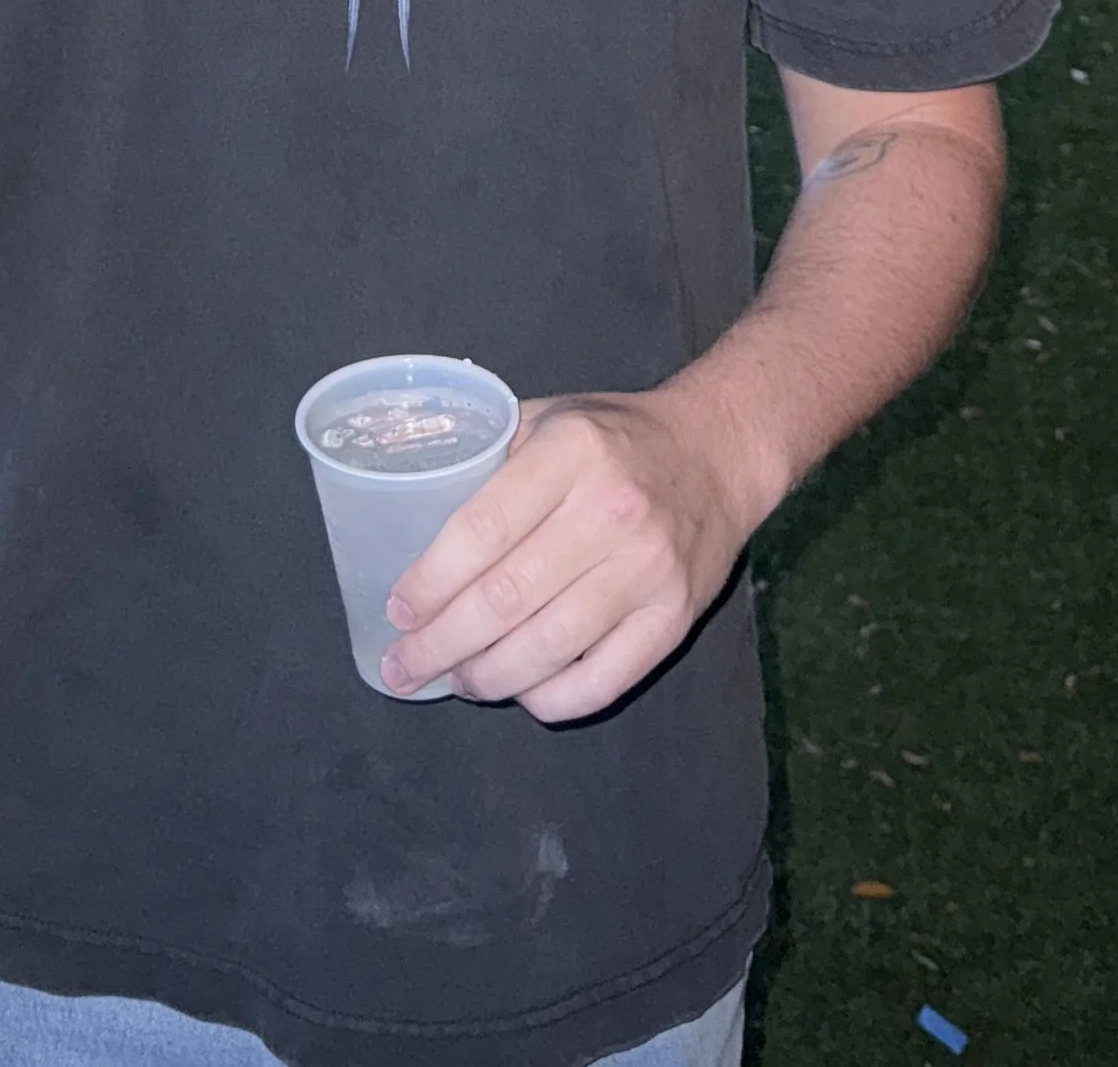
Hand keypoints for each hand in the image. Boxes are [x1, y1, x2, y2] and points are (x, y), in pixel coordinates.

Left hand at [378, 385, 773, 723]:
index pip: (482, 529)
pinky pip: (600, 682)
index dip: (432, 580)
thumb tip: (414, 519)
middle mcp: (611, 511)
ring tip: (454, 680)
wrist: (718, 454)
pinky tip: (520, 691)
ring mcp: (648, 571)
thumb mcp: (551, 418)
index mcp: (571, 451)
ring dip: (487, 676)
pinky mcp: (675, 620)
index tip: (399, 610)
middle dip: (441, 643)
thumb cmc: (617, 436)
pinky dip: (549, 700)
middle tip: (403, 666)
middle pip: (506, 598)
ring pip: (547, 648)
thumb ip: (490, 458)